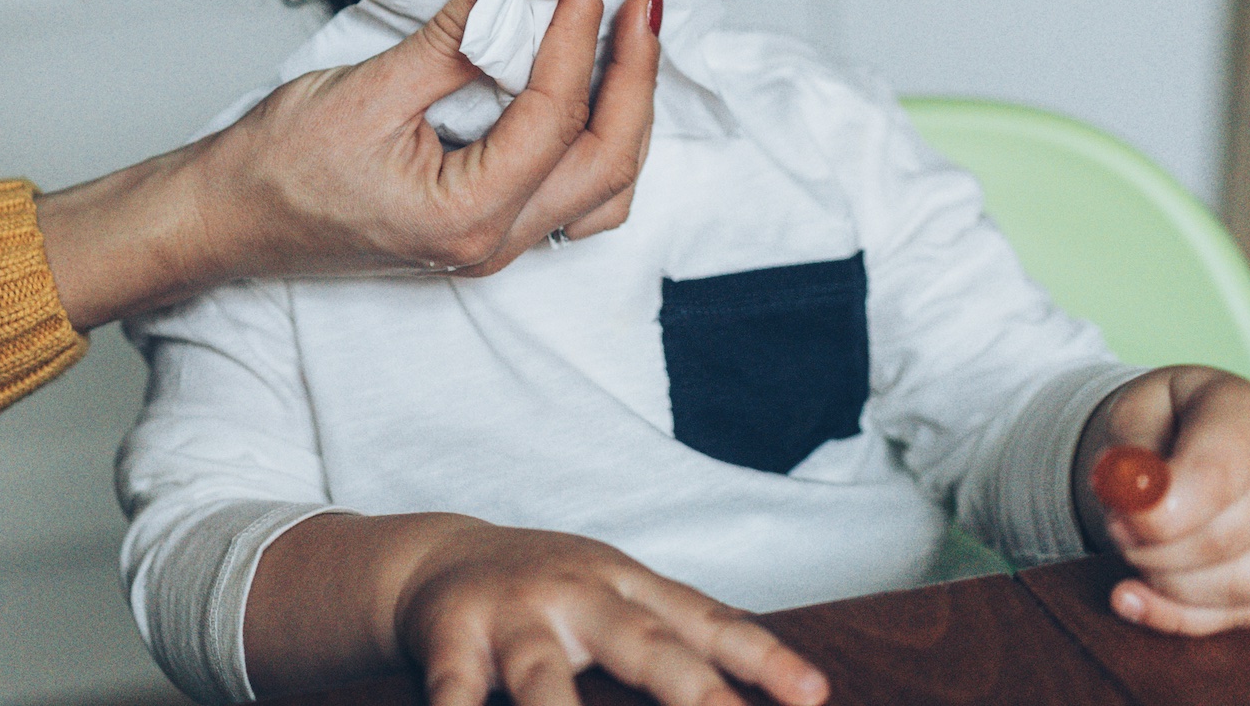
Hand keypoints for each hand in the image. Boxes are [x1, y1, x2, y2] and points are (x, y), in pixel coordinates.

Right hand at [196, 0, 657, 281]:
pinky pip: (573, 193)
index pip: (553, 114)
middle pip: (607, 159)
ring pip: (603, 186)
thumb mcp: (369, 89)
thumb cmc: (279, 167)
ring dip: (626, 111)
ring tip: (631, 38)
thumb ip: (453, 36)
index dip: (578, 33)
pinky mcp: (486, 229)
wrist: (230, 217)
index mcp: (465, 216)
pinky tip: (593, 87)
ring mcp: (494, 244)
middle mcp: (492, 243)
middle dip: (633, 73)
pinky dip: (596, 138)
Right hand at [251, 514, 826, 705]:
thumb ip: (681, 634)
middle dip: (689, 688)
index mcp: (624, 584)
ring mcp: (511, 616)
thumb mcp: (618, 596)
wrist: (437, 556)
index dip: (761, 657)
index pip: (705, 620)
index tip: (813, 694)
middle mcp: (575, 595)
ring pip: (541, 675)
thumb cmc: (552, 594)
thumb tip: (795, 687)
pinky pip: (452, 688)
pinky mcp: (450, 639)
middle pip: (639, 642)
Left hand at [1072, 366, 1249, 633]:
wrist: (1210, 432)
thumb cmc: (1172, 421)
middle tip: (1116, 526)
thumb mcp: (1138, 408)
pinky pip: (1240, 616)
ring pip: (1236, 588)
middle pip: (1223, 540)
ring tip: (1133, 546)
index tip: (1122, 516)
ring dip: (1164, 579)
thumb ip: (1130, 446)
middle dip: (1152, 547)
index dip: (1164, 509)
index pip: (1218, 475)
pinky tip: (1132, 599)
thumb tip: (1128, 494)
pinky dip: (1177, 616)